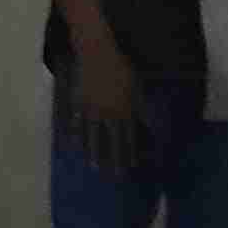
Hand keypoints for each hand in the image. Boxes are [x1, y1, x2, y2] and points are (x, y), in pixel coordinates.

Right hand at [71, 23, 142, 174]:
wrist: (97, 52)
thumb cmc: (121, 68)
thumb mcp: (137, 86)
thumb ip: (142, 107)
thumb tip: (151, 124)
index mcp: (124, 110)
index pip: (128, 137)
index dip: (130, 152)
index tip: (131, 165)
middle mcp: (108, 114)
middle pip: (111, 142)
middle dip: (113, 159)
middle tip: (113, 175)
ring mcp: (91, 110)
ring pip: (92, 136)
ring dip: (93, 153)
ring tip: (93, 166)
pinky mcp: (78, 103)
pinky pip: (77, 124)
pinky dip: (76, 136)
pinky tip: (75, 145)